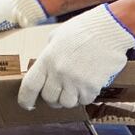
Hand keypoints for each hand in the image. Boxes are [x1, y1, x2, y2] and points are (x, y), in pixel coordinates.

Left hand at [17, 4, 134, 110]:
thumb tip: (44, 70)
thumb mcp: (56, 37)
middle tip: (59, 90)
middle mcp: (59, 72)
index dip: (25, 99)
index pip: (30, 86)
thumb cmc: (82, 29)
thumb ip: (47, 55)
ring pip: (66, 103)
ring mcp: (76, 81)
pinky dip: (85, 96)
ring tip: (74, 87)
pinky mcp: (92, 86)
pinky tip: (87, 84)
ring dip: (69, 98)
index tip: (26, 105)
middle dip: (52, 97)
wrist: (108, 29)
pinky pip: (84, 101)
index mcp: (47, 59)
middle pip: (49, 98)